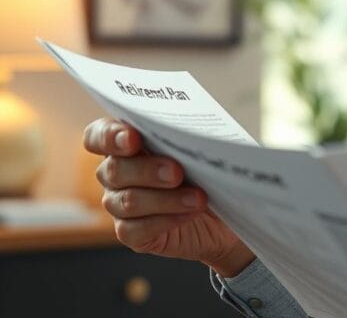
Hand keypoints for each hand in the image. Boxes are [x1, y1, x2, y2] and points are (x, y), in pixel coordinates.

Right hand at [83, 117, 253, 276]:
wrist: (228, 209)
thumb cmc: (211, 169)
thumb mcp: (204, 148)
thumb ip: (189, 136)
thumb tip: (193, 133)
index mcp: (125, 143)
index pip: (98, 136)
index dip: (109, 135)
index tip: (132, 138)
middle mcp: (116, 174)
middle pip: (114, 170)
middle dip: (147, 170)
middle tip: (177, 172)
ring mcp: (120, 206)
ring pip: (127, 202)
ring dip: (166, 199)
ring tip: (198, 198)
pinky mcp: (132, 234)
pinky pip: (136, 230)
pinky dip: (166, 220)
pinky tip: (190, 214)